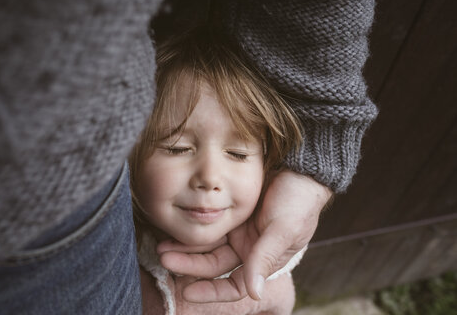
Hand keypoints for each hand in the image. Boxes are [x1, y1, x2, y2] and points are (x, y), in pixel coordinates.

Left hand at [157, 170, 332, 301]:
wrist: (302, 170)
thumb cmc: (299, 202)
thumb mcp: (283, 230)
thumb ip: (265, 259)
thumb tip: (254, 294)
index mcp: (264, 261)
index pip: (235, 285)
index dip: (212, 292)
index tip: (188, 292)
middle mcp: (248, 249)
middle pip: (214, 265)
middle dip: (189, 265)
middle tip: (165, 258)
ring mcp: (238, 231)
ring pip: (207, 246)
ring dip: (186, 247)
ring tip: (161, 245)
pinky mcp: (231, 213)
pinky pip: (208, 225)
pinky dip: (194, 228)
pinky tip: (175, 228)